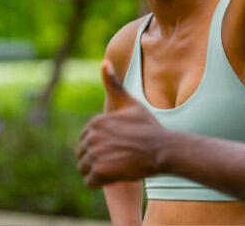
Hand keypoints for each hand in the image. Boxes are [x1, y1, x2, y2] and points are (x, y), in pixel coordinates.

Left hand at [76, 60, 164, 187]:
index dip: (101, 142)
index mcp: (96, 121)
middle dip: (97, 157)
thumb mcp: (131, 103)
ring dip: (97, 170)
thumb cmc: (148, 126)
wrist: (162, 149)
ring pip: (84, 168)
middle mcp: (91, 137)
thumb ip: (114, 85)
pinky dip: (101, 181)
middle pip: (82, 153)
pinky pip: (90, 182)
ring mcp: (94, 154)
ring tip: (117, 164)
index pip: (86, 138)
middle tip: (118, 155)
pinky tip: (116, 173)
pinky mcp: (99, 172)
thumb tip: (104, 62)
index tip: (118, 143)